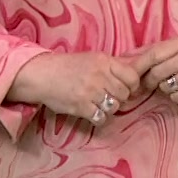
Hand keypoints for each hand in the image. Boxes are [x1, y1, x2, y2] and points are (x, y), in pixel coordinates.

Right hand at [7, 51, 141, 124]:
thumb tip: (136, 74)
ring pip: (114, 107)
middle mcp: (99, 75)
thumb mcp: (92, 59)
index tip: (126, 89)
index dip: (132, 86)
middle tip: (110, 98)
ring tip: (99, 105)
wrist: (41, 75)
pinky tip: (92, 113)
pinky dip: (99, 118)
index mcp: (104, 61)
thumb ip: (112, 66)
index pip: (132, 77)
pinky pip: (101, 118)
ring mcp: (90, 92)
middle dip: (120, 98)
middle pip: (124, 94)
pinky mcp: (81, 106)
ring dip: (109, 109)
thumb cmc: (68, 67)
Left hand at [134, 36, 177, 106]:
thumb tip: (127, 56)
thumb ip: (158, 50)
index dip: (138, 65)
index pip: (153, 54)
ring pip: (164, 87)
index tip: (128, 73)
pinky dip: (177, 95)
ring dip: (165, 86)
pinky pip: (176, 97)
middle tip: (150, 81)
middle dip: (149, 79)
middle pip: (156, 73)